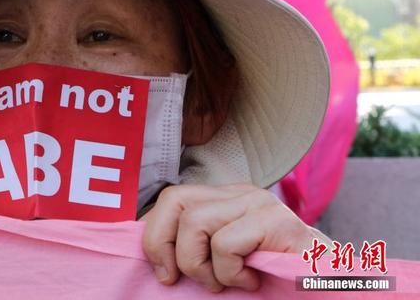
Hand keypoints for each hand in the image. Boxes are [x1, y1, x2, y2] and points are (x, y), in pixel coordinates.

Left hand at [140, 183, 328, 291]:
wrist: (325, 287)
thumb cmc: (270, 278)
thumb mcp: (222, 258)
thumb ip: (194, 246)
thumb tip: (155, 256)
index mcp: (224, 198)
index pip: (172, 198)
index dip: (155, 234)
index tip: (163, 271)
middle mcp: (240, 193)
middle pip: (175, 199)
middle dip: (163, 245)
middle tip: (179, 279)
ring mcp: (260, 203)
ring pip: (195, 223)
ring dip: (200, 267)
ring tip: (227, 282)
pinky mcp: (278, 222)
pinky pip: (225, 244)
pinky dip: (229, 273)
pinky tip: (251, 282)